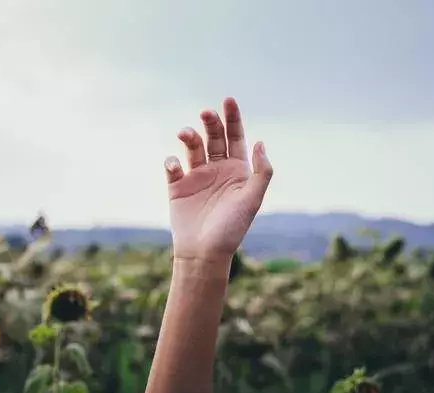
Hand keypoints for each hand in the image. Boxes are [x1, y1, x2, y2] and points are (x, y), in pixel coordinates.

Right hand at [164, 97, 273, 260]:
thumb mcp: (252, 199)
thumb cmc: (232, 228)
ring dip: (189, 136)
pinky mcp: (177, 186)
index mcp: (237, 170)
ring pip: (192, 147)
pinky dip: (172, 161)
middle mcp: (217, 169)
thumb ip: (261, 171)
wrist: (204, 252)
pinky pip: (173, 166)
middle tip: (206, 113)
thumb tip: (260, 142)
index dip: (233, 118)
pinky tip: (175, 166)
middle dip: (210, 122)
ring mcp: (197, 176)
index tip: (228, 100)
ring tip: (185, 134)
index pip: (236, 137)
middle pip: (214, 137)